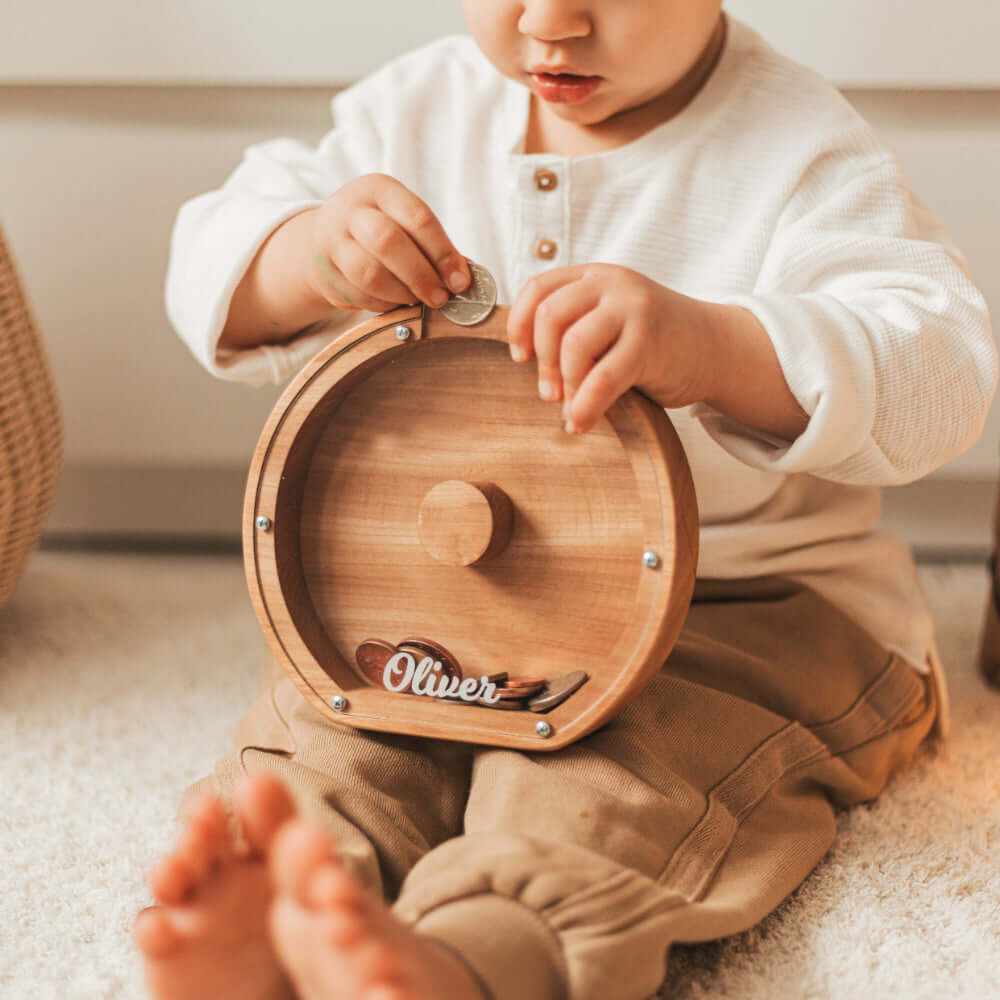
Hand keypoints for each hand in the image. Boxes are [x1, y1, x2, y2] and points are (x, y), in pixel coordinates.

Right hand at [306, 174, 470, 311]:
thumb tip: (466, 277)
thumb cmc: (380, 229)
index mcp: (379, 189)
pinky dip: (383, 305)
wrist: (324, 238)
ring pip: (369, 273)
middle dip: (420, 275)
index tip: (461, 282)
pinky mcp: (324, 272)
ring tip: (416, 301)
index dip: (443, 253)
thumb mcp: (404, 222)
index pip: (418, 218)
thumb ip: (433, 245)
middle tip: (440, 298)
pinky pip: (359, 295)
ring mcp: (331, 240)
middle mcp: (350, 209)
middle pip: (387, 242)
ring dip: (401, 294)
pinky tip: (395, 303)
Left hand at [506, 264, 708, 432]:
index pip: (539, 289)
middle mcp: (612, 285)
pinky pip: (603, 377)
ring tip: (568, 408)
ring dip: (564, 383)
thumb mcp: (609, 320)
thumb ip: (575, 326)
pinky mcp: (649, 342)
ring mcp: (633, 309)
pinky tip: (581, 422)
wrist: (714, 348)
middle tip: (547, 393)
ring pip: (574, 344)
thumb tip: (526, 361)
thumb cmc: (653, 341)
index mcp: (594, 276)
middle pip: (550, 315)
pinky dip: (585, 405)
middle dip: (543, 361)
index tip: (521, 358)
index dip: (519, 326)